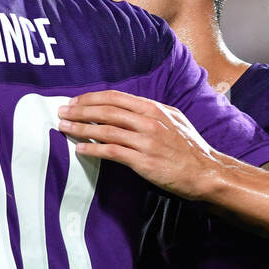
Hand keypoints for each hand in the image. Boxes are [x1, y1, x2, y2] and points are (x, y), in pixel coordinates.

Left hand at [58, 91, 222, 199]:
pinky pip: (112, 152)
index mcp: (154, 109)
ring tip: (64, 127)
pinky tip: (79, 149)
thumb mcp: (173, 120)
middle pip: (106, 111)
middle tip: (62, 111)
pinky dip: (93, 149)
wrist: (206, 171)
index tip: (75, 101)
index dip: (92, 98)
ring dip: (81, 128)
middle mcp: (149, 121)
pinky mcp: (143, 161)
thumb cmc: (188, 147)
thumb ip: (149, 112)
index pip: (116, 97)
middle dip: (80, 110)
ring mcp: (146, 141)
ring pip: (106, 130)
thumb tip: (124, 108)